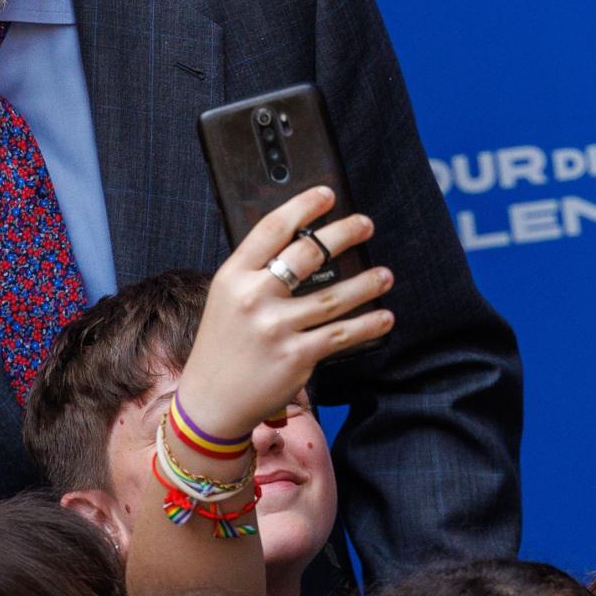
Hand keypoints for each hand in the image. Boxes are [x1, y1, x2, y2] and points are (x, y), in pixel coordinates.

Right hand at [175, 186, 393, 441]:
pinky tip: (384, 317)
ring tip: (385, 275)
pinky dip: (368, 325)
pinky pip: (342, 334)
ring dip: (366, 282)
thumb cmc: (223, 344)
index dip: (303, 207)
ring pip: (334, 296)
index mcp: (233, 276)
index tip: (327, 195)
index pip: (271, 229)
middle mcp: (254, 298)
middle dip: (343, 234)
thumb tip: (305, 245)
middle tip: (365, 224)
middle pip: (307, 254)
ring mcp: (276, 328)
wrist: (211, 400)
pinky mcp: (296, 356)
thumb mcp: (227, 299)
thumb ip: (256, 273)